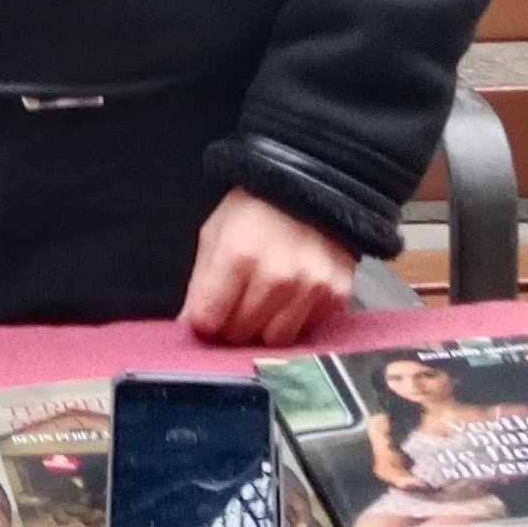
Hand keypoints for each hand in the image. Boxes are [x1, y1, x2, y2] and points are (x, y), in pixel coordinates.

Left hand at [180, 187, 354, 347]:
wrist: (313, 187)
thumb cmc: (256, 208)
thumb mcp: (215, 232)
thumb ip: (201, 282)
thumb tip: (190, 325)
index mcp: (238, 255)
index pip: (209, 319)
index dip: (204, 318)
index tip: (207, 312)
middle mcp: (276, 276)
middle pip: (240, 332)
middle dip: (232, 322)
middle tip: (237, 302)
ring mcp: (310, 287)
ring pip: (274, 339)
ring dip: (265, 325)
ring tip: (265, 299)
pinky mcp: (336, 295)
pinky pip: (307, 329)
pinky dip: (296, 318)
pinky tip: (292, 294)